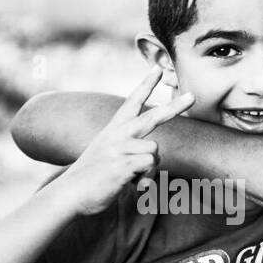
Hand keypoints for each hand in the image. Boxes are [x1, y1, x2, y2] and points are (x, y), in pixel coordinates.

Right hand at [64, 69, 193, 213]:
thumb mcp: (105, 155)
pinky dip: (146, 180)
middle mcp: (117, 134)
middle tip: (192, 96)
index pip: (132, 102)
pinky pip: (149, 166)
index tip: (158, 68)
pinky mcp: (122, 164)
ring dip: (149, 170)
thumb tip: (151, 159)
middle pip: (152, 117)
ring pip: (154, 152)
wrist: (69, 193)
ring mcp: (118, 148)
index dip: (146, 84)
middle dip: (174, 107)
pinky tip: (131, 185)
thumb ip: (126, 150)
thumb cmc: (90, 179)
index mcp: (113, 130)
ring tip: (132, 180)